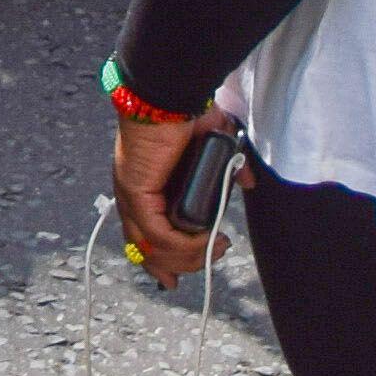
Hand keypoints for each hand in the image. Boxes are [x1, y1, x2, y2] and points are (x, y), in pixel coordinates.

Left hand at [111, 105, 226, 279]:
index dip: (160, 260)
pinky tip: (206, 241)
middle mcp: (131, 195)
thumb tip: (245, 179)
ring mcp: (131, 196)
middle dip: (177, 267)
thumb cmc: (182, 112)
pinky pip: (159, 236)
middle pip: (146, 250)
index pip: (143, 234)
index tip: (173, 281)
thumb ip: (227, 164)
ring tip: (217, 248)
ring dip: (190, 257)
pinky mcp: (137, 194)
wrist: (166, 94)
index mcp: (143, 185)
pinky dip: (185, 246)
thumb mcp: (211, 143)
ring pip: (153, 249)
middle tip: (211, 260)